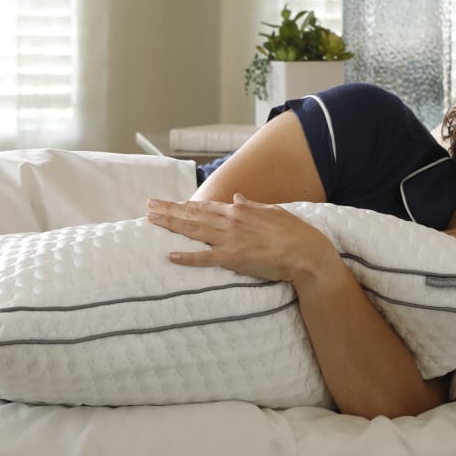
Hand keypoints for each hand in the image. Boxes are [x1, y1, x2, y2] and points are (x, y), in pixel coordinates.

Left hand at [145, 194, 338, 284]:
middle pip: (194, 215)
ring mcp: (230, 240)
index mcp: (240, 211)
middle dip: (170, 210)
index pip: (207, 207)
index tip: (171, 203)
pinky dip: (187, 257)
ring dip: (171, 224)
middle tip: (149, 206)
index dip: (186, 205)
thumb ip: (251, 205)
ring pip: (194, 230)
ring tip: (152, 220)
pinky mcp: (233, 258)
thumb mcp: (272, 211)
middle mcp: (231, 221)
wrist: (306, 252)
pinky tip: (171, 255)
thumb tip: (237, 197)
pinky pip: (205, 258)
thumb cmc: (293, 232)